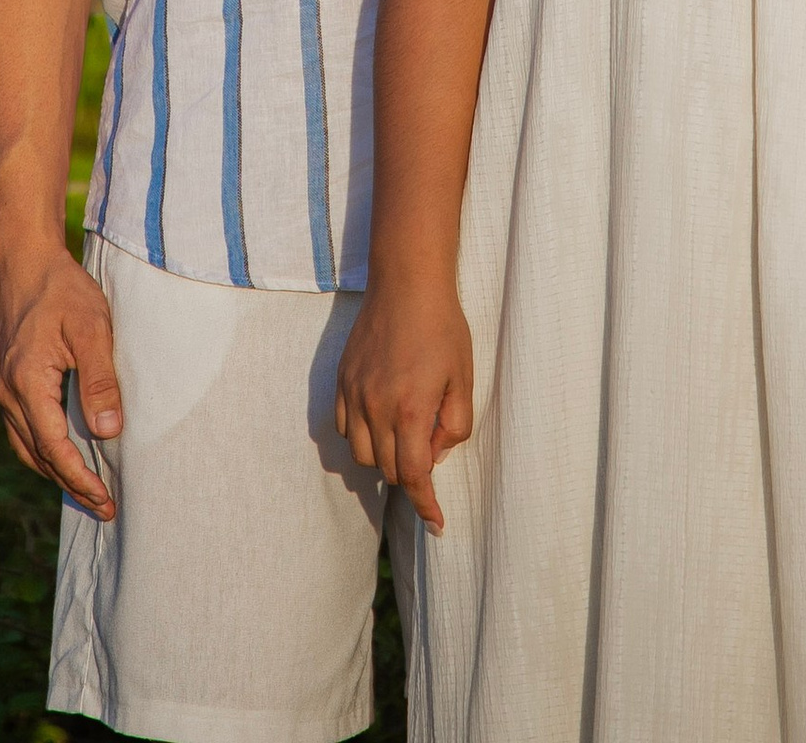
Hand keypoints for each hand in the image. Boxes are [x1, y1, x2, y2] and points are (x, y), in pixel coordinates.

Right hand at [0, 234, 121, 519]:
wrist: (22, 255)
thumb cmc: (61, 287)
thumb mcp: (92, 327)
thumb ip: (99, 380)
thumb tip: (108, 432)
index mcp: (25, 383)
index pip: (54, 449)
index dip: (81, 478)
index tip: (106, 499)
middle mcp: (6, 392)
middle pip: (38, 455)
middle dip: (71, 484)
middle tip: (104, 506)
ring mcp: (0, 385)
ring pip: (25, 445)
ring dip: (54, 469)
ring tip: (85, 488)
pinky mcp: (3, 376)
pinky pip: (20, 426)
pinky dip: (41, 447)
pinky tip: (61, 449)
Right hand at [336, 274, 473, 533]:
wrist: (407, 282)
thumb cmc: (442, 327)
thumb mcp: (464, 378)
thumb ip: (454, 425)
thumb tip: (436, 454)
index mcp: (410, 410)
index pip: (414, 477)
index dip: (426, 505)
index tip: (437, 524)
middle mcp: (376, 408)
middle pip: (388, 470)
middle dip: (410, 472)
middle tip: (429, 447)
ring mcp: (354, 394)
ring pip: (362, 454)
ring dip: (385, 456)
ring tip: (404, 431)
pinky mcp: (341, 380)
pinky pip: (346, 428)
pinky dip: (362, 435)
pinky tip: (380, 419)